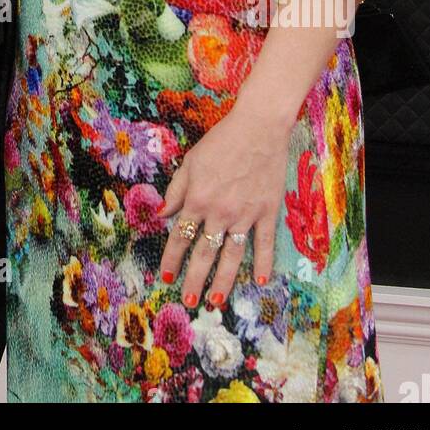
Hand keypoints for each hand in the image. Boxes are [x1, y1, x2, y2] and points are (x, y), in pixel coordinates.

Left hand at [157, 105, 290, 306]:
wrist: (259, 127)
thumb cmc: (221, 141)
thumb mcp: (190, 161)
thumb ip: (176, 190)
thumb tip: (161, 214)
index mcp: (198, 199)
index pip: (180, 236)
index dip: (171, 258)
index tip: (165, 277)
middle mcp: (220, 212)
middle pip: (204, 253)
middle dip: (194, 280)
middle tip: (188, 302)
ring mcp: (245, 215)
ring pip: (232, 255)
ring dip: (223, 280)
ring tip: (215, 301)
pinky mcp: (267, 212)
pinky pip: (265, 244)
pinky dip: (263, 264)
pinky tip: (258, 281)